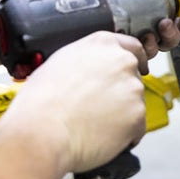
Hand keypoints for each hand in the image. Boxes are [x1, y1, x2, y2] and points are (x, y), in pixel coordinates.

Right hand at [0, 31, 147, 172]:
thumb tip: (92, 66)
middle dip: (120, 91)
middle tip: (98, 105)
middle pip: (133, 77)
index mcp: (103, 44)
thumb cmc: (41, 101)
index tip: (132, 70)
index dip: (133, 61)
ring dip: (121, 113)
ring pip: (134, 102)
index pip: (133, 46)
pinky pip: (136, 127)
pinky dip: (124, 134)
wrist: (41, 132)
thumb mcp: (60, 61)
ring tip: (92, 122)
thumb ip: (86, 58)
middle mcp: (123, 61)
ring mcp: (133, 88)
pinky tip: (100, 134)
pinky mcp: (138, 115)